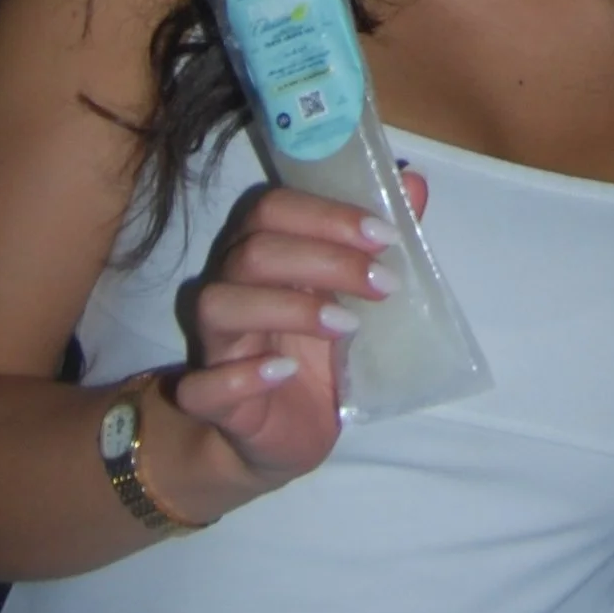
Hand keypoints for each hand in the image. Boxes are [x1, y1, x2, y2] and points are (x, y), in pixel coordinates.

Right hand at [162, 175, 430, 499]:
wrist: (289, 431)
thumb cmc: (319, 353)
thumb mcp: (355, 298)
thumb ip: (376, 241)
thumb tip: (412, 181)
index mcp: (261, 253)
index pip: (274, 209)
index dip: (329, 216)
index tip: (385, 236)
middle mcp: (229, 289)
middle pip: (253, 252)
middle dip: (325, 260)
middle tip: (382, 285)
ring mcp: (214, 346)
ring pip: (220, 306)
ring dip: (289, 309)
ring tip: (347, 326)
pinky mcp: (212, 402)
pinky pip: (201, 387)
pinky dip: (241, 376)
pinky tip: (284, 372)